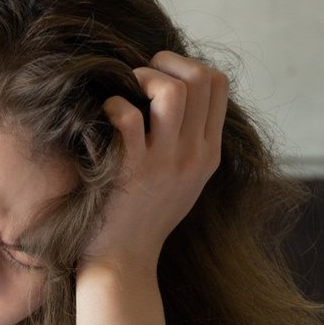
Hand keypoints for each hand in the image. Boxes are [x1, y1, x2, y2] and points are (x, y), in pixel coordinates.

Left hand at [80, 51, 227, 274]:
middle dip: (165, 63)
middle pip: (201, 79)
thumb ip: (189, 142)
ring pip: (172, 92)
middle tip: (139, 75)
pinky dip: (113, 106)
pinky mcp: (131, 171)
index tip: (161, 74)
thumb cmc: (145, 217)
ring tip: (124, 91)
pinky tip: (104, 117)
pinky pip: (128, 118)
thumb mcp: (184, 180)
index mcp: (208, 153)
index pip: (219, 84)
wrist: (124, 261)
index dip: (188, 65)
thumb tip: (178, 96)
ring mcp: (163, 163)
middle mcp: (193, 155)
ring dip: (143, 79)